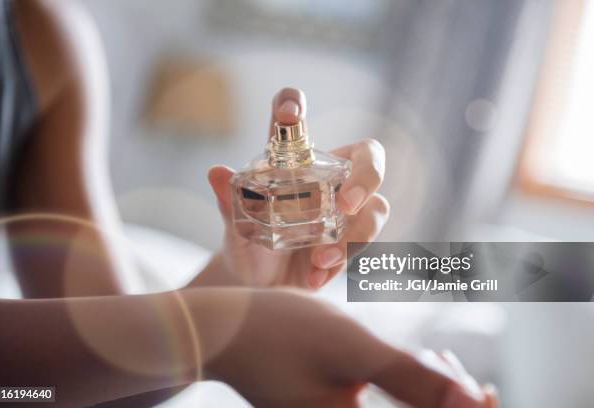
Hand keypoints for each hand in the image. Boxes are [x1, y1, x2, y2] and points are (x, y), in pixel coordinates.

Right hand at [192, 287, 497, 406]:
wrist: (224, 330)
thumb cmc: (281, 332)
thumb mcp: (353, 350)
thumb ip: (413, 381)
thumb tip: (474, 402)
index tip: (487, 391)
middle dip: (451, 404)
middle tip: (455, 366)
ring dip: (431, 396)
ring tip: (438, 359)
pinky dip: (408, 391)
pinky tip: (415, 364)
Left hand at [206, 87, 388, 288]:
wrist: (257, 288)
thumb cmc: (248, 247)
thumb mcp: (236, 228)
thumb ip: (229, 202)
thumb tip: (216, 172)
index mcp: (292, 163)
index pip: (295, 121)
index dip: (294, 102)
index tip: (289, 113)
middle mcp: (326, 180)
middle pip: (369, 157)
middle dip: (367, 176)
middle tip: (346, 205)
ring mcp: (344, 212)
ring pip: (376, 207)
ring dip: (354, 236)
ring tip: (321, 260)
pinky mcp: (351, 243)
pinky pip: (363, 246)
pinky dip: (341, 263)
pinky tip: (315, 278)